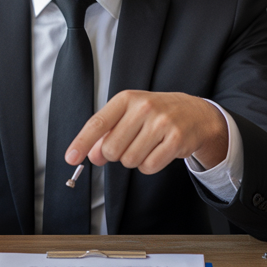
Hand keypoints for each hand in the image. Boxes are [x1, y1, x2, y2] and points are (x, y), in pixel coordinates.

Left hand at [65, 91, 227, 173]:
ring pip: (129, 160)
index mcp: (127, 99)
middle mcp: (144, 108)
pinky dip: (149, 166)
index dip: (82, 142)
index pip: (98, 123)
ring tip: (147, 145)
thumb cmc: (156, 115)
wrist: (195, 113)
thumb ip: (107, 134)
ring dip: (134, 160)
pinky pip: (148, 167)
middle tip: (130, 144)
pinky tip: (158, 152)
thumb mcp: (129, 116)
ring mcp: (161, 123)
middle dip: (116, 154)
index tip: (71, 158)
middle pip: (112, 149)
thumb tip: (91, 156)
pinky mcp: (175, 140)